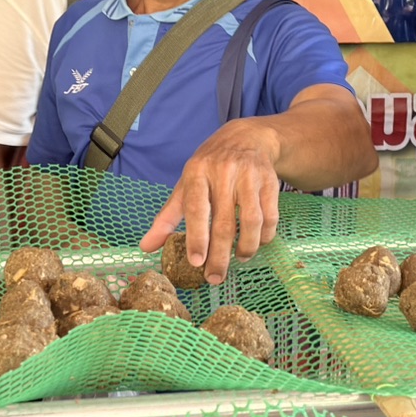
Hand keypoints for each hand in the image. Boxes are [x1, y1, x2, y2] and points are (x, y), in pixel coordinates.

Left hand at [137, 121, 288, 283]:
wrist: (245, 138)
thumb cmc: (209, 167)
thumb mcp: (185, 186)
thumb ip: (166, 218)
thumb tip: (145, 248)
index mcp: (197, 173)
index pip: (196, 208)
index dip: (196, 236)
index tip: (196, 262)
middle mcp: (224, 172)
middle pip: (224, 221)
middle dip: (219, 255)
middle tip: (214, 278)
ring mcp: (249, 176)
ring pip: (251, 220)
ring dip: (246, 247)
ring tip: (238, 260)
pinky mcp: (270, 181)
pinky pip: (270, 215)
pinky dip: (264, 235)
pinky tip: (256, 244)